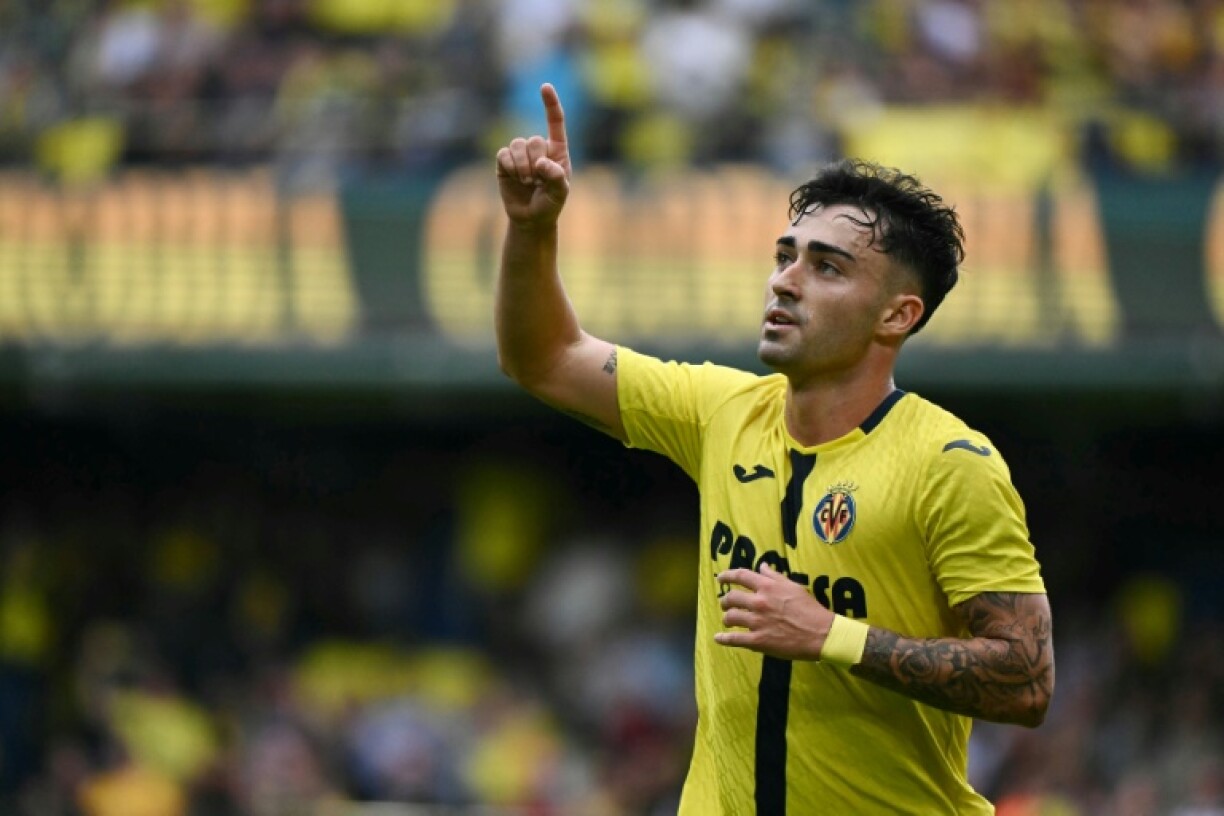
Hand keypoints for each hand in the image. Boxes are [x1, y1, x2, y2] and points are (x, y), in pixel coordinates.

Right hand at [495, 83, 571, 226]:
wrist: (531, 218)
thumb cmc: (550, 204)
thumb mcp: (560, 193)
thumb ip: (557, 177)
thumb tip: (542, 163)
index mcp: (557, 150)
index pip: (555, 122)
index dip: (550, 104)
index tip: (545, 87)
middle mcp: (538, 148)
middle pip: (534, 140)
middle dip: (535, 162)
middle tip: (537, 181)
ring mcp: (520, 154)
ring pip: (517, 145)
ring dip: (522, 166)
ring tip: (527, 181)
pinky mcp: (504, 162)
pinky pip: (503, 154)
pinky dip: (509, 167)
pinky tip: (514, 178)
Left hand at [714, 563, 833, 660]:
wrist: (821, 633)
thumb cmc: (810, 609)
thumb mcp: (793, 587)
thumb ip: (775, 577)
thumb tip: (762, 566)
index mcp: (767, 587)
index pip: (741, 576)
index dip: (727, 576)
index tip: (720, 578)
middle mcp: (759, 602)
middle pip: (731, 597)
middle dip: (725, 600)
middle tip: (725, 604)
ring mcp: (757, 622)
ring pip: (730, 617)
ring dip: (726, 618)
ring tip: (727, 621)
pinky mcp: (758, 641)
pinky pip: (734, 639)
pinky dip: (723, 639)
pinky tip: (718, 638)